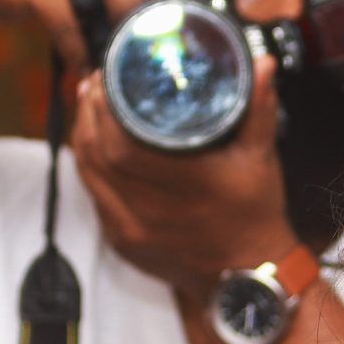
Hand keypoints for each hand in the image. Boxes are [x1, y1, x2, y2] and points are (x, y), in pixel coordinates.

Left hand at [70, 54, 294, 302]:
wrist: (248, 280)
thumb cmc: (256, 217)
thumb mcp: (261, 160)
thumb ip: (258, 109)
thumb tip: (260, 63)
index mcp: (184, 186)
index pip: (122, 145)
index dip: (104, 109)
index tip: (106, 79)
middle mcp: (150, 213)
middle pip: (96, 156)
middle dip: (88, 115)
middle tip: (93, 85)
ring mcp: (131, 232)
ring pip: (89, 177)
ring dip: (82, 139)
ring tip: (87, 107)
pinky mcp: (122, 244)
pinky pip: (94, 198)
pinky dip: (90, 169)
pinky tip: (92, 148)